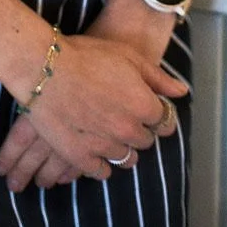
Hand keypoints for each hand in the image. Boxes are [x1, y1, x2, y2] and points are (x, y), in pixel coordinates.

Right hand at [0, 0, 186, 192]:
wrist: (45, 68)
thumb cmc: (87, 55)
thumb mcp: (128, 57)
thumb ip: (158, 78)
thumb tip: (181, 92)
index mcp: (144, 106)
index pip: (164, 122)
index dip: (154, 113)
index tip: (144, 107)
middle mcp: (129, 131)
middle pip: (145, 141)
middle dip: (138, 129)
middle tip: (119, 113)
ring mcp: (106, 147)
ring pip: (125, 158)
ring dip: (120, 147)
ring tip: (105, 130)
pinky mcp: (82, 158)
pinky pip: (101, 171)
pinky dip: (100, 163)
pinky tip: (93, 147)